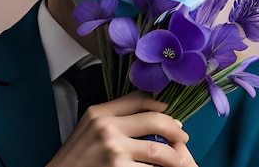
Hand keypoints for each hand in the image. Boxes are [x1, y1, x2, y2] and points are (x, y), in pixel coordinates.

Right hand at [47, 91, 197, 166]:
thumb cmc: (75, 158)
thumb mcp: (87, 129)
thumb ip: (112, 119)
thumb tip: (146, 113)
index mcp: (99, 112)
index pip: (137, 99)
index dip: (159, 104)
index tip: (170, 112)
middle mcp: (107, 127)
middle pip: (154, 120)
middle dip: (175, 129)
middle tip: (183, 138)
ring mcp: (113, 150)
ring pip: (158, 150)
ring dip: (176, 158)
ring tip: (182, 162)